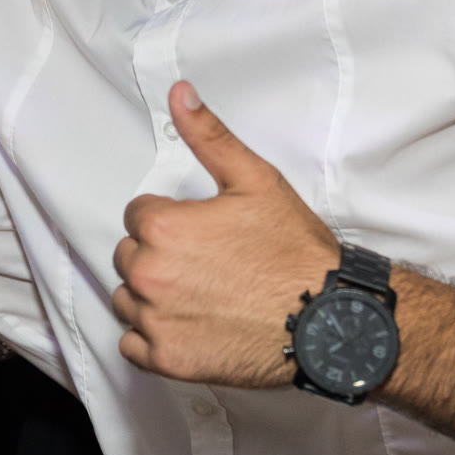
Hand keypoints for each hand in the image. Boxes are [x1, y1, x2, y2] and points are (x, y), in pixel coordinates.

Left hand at [111, 81, 337, 386]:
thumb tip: (179, 94)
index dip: (169, 219)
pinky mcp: (168, 360)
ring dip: (152, 295)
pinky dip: (151, 337)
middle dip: (157, 255)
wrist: (327, 317)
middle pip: (128, 256)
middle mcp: (150, 275)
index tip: (200, 231)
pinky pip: (132, 345)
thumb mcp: (255, 180)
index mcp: (163, 227)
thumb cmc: (293, 251)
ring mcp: (156, 321)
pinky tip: (187, 325)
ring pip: (127, 299)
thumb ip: (208, 136)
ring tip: (199, 293)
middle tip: (204, 263)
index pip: (137, 215)